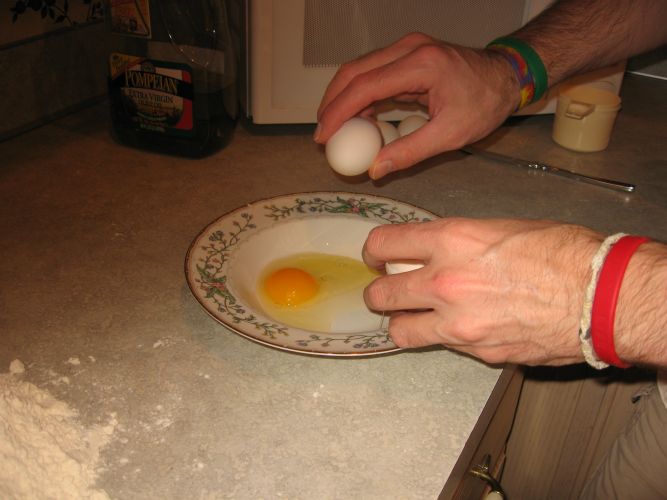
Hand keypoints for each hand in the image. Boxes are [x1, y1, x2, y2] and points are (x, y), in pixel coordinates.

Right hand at [314, 32, 519, 178]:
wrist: (505, 77)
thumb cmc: (484, 103)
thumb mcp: (450, 135)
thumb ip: (409, 153)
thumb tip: (375, 169)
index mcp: (420, 65)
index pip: (364, 86)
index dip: (338, 112)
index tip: (323, 135)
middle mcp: (409, 48)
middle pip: (353, 71)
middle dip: (331, 103)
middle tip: (322, 134)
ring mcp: (406, 48)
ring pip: (359, 70)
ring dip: (343, 99)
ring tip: (336, 131)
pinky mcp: (406, 55)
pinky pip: (373, 73)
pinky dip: (360, 96)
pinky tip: (359, 120)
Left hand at [362, 218, 602, 364]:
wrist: (600, 296)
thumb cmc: (560, 251)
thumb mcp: (500, 228)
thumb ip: (458, 243)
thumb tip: (435, 253)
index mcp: (451, 241)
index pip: (384, 244)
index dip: (374, 250)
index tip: (378, 256)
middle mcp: (444, 282)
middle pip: (380, 295)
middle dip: (378, 293)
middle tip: (387, 291)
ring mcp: (458, 323)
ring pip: (400, 331)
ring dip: (402, 322)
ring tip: (415, 316)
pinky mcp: (477, 352)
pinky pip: (443, 346)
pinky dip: (444, 337)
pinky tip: (466, 326)